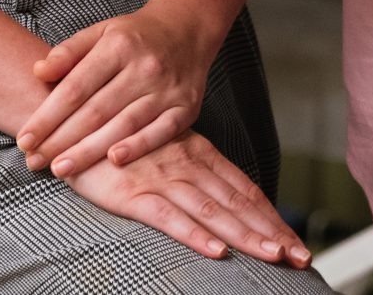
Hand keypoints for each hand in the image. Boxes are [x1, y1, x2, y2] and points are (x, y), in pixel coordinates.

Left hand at [19, 8, 212, 175]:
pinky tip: (114, 161)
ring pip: (123, 125)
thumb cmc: (134, 37)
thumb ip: (68, 52)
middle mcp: (144, 67)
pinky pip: (160, 132)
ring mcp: (166, 89)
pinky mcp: (185, 108)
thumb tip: (38, 71)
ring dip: (90, 151)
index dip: (47, 115)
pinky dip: (138, 147)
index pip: (75, 87)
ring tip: (61, 169)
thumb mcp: (101, 32)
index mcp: (118, 46)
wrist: (188, 30)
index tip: (25, 139)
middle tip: (34, 161)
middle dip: (61, 140)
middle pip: (96, 110)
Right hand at [63, 130, 309, 269]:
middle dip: (272, 232)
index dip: (272, 217)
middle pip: (238, 204)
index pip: (244, 189)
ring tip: (275, 257)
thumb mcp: (163, 148)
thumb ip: (191, 169)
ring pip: (213, 211)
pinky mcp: (133, 193)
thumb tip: (219, 196)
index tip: (297, 242)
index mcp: (198, 154)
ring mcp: (162, 178)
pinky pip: (169, 217)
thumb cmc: (116, 136)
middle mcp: (187, 165)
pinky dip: (195, 234)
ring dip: (246, 236)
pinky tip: (216, 250)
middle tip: (303, 259)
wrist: (70, 114)